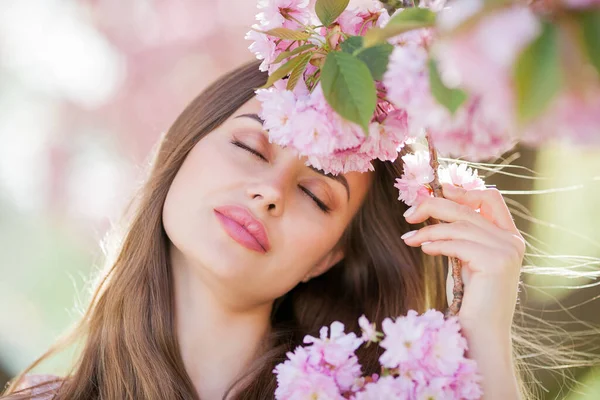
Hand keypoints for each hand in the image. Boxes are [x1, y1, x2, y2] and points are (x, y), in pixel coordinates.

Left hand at [400, 183, 524, 336]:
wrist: (480, 333)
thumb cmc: (469, 297)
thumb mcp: (464, 257)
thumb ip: (458, 233)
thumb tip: (430, 205)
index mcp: (509, 236)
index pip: (490, 198)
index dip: (461, 190)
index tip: (433, 191)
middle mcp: (512, 240)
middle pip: (468, 208)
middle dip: (434, 206)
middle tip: (408, 214)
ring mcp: (508, 251)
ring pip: (460, 225)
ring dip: (428, 229)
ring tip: (408, 239)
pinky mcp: (497, 262)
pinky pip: (458, 243)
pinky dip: (436, 243)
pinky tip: (422, 247)